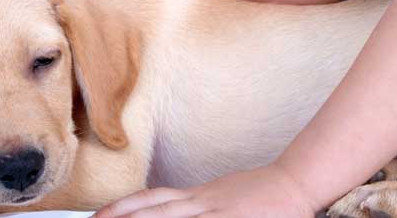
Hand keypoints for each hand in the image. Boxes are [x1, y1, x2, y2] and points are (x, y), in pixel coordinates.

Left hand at [92, 164, 315, 217]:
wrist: (296, 182)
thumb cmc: (262, 194)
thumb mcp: (224, 196)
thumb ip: (197, 205)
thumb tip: (170, 208)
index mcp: (198, 196)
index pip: (153, 200)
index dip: (125, 207)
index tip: (100, 215)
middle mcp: (202, 203)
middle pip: (155, 209)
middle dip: (122, 216)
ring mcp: (217, 212)